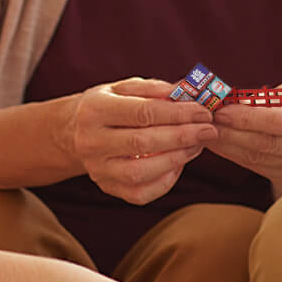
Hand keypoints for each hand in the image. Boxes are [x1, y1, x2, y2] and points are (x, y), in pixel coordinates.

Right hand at [56, 78, 217, 204]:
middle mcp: (91, 142)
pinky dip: (165, 181)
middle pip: (143, 142)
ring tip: (196, 145)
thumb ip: (154, 89)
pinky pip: (140, 193)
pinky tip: (178, 164)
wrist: (72, 132)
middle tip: (209, 130)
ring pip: (141, 172)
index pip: (142, 112)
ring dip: (176, 159)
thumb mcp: (123, 88)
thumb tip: (186, 93)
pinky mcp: (106, 187)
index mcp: (94, 110)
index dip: (177, 113)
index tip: (203, 111)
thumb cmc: (108, 106)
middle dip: (182, 136)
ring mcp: (97, 169)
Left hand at [207, 81, 281, 193]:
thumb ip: (269, 99)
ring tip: (208, 134)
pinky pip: (262, 170)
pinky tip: (222, 147)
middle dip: (231, 134)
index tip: (220, 110)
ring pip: (261, 161)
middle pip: (266, 145)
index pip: (278, 122)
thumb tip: (231, 102)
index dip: (246, 118)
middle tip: (205, 124)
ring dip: (229, 148)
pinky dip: (238, 158)